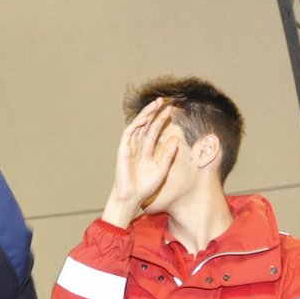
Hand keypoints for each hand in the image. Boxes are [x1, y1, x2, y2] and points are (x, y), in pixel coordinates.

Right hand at [102, 98, 177, 225]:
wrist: (132, 198)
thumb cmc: (145, 187)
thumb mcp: (162, 169)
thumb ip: (168, 154)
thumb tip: (175, 139)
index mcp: (146, 151)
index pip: (154, 131)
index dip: (162, 120)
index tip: (172, 110)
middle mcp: (138, 147)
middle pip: (146, 125)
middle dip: (154, 113)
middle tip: (164, 101)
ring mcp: (129, 148)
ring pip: (138, 126)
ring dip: (146, 114)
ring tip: (156, 104)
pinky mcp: (123, 150)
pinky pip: (129, 133)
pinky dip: (136, 124)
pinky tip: (145, 117)